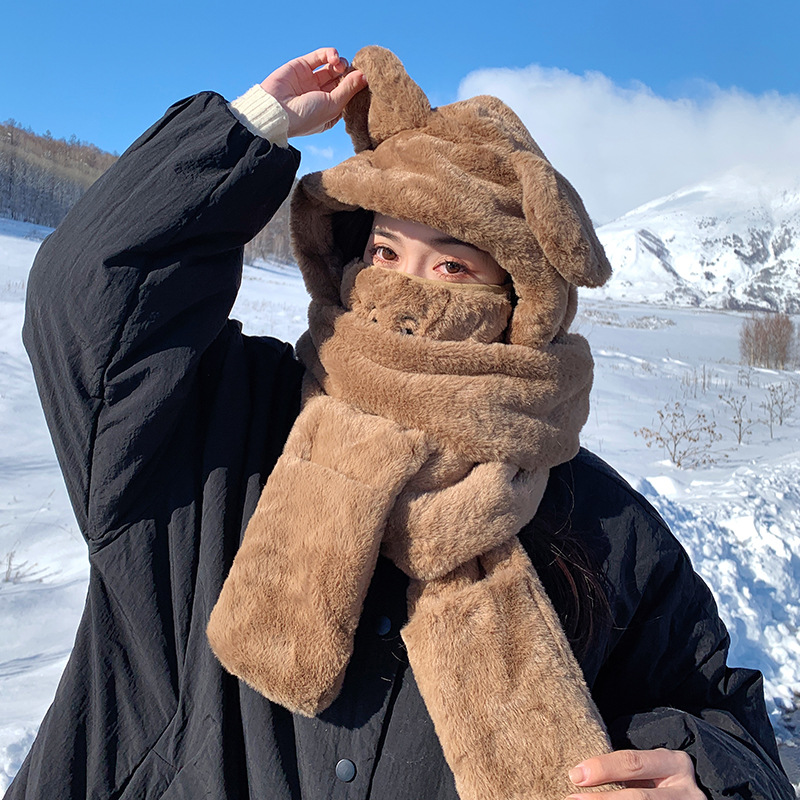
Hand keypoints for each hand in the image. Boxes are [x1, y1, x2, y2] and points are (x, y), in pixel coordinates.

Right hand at [261, 47, 366, 137]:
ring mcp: (311, 80)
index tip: (365, 82)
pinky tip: (334, 58)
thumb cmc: (305, 116)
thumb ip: (348, 90)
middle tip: (355, 72)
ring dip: (341, 64)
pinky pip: (320, 56)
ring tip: (340, 66)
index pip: (348, 95)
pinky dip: (330, 53)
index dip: (356, 87)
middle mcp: (320, 95)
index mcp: (329, 111)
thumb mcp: (332, 106)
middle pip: (342, 79)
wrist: (275, 111)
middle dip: (350, 74)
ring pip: (332, 67)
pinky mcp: (302, 66)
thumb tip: (365, 76)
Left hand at [567, 749, 704, 798]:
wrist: (691, 796)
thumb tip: (580, 775)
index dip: (602, 768)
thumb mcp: (650, 767)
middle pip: (638, 798)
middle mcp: (686, 792)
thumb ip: (624, 769)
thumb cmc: (659, 779)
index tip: (575, 775)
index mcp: (674, 763)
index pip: (633, 763)